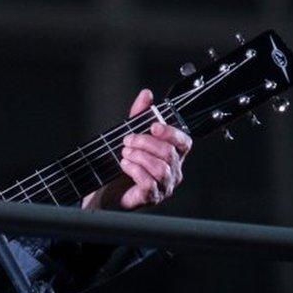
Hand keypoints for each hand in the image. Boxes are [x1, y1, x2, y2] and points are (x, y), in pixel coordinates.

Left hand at [82, 89, 191, 210]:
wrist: (108, 189)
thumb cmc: (125, 163)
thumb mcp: (131, 135)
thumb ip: (139, 115)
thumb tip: (146, 94)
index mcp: (172, 154)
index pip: (184, 142)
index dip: (171, 133)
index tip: (153, 126)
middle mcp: (173, 171)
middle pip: (168, 153)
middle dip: (145, 142)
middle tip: (127, 140)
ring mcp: (164, 186)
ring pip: (160, 168)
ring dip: (139, 156)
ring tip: (125, 153)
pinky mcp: (151, 197)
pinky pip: (148, 183)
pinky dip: (134, 170)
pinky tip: (125, 165)